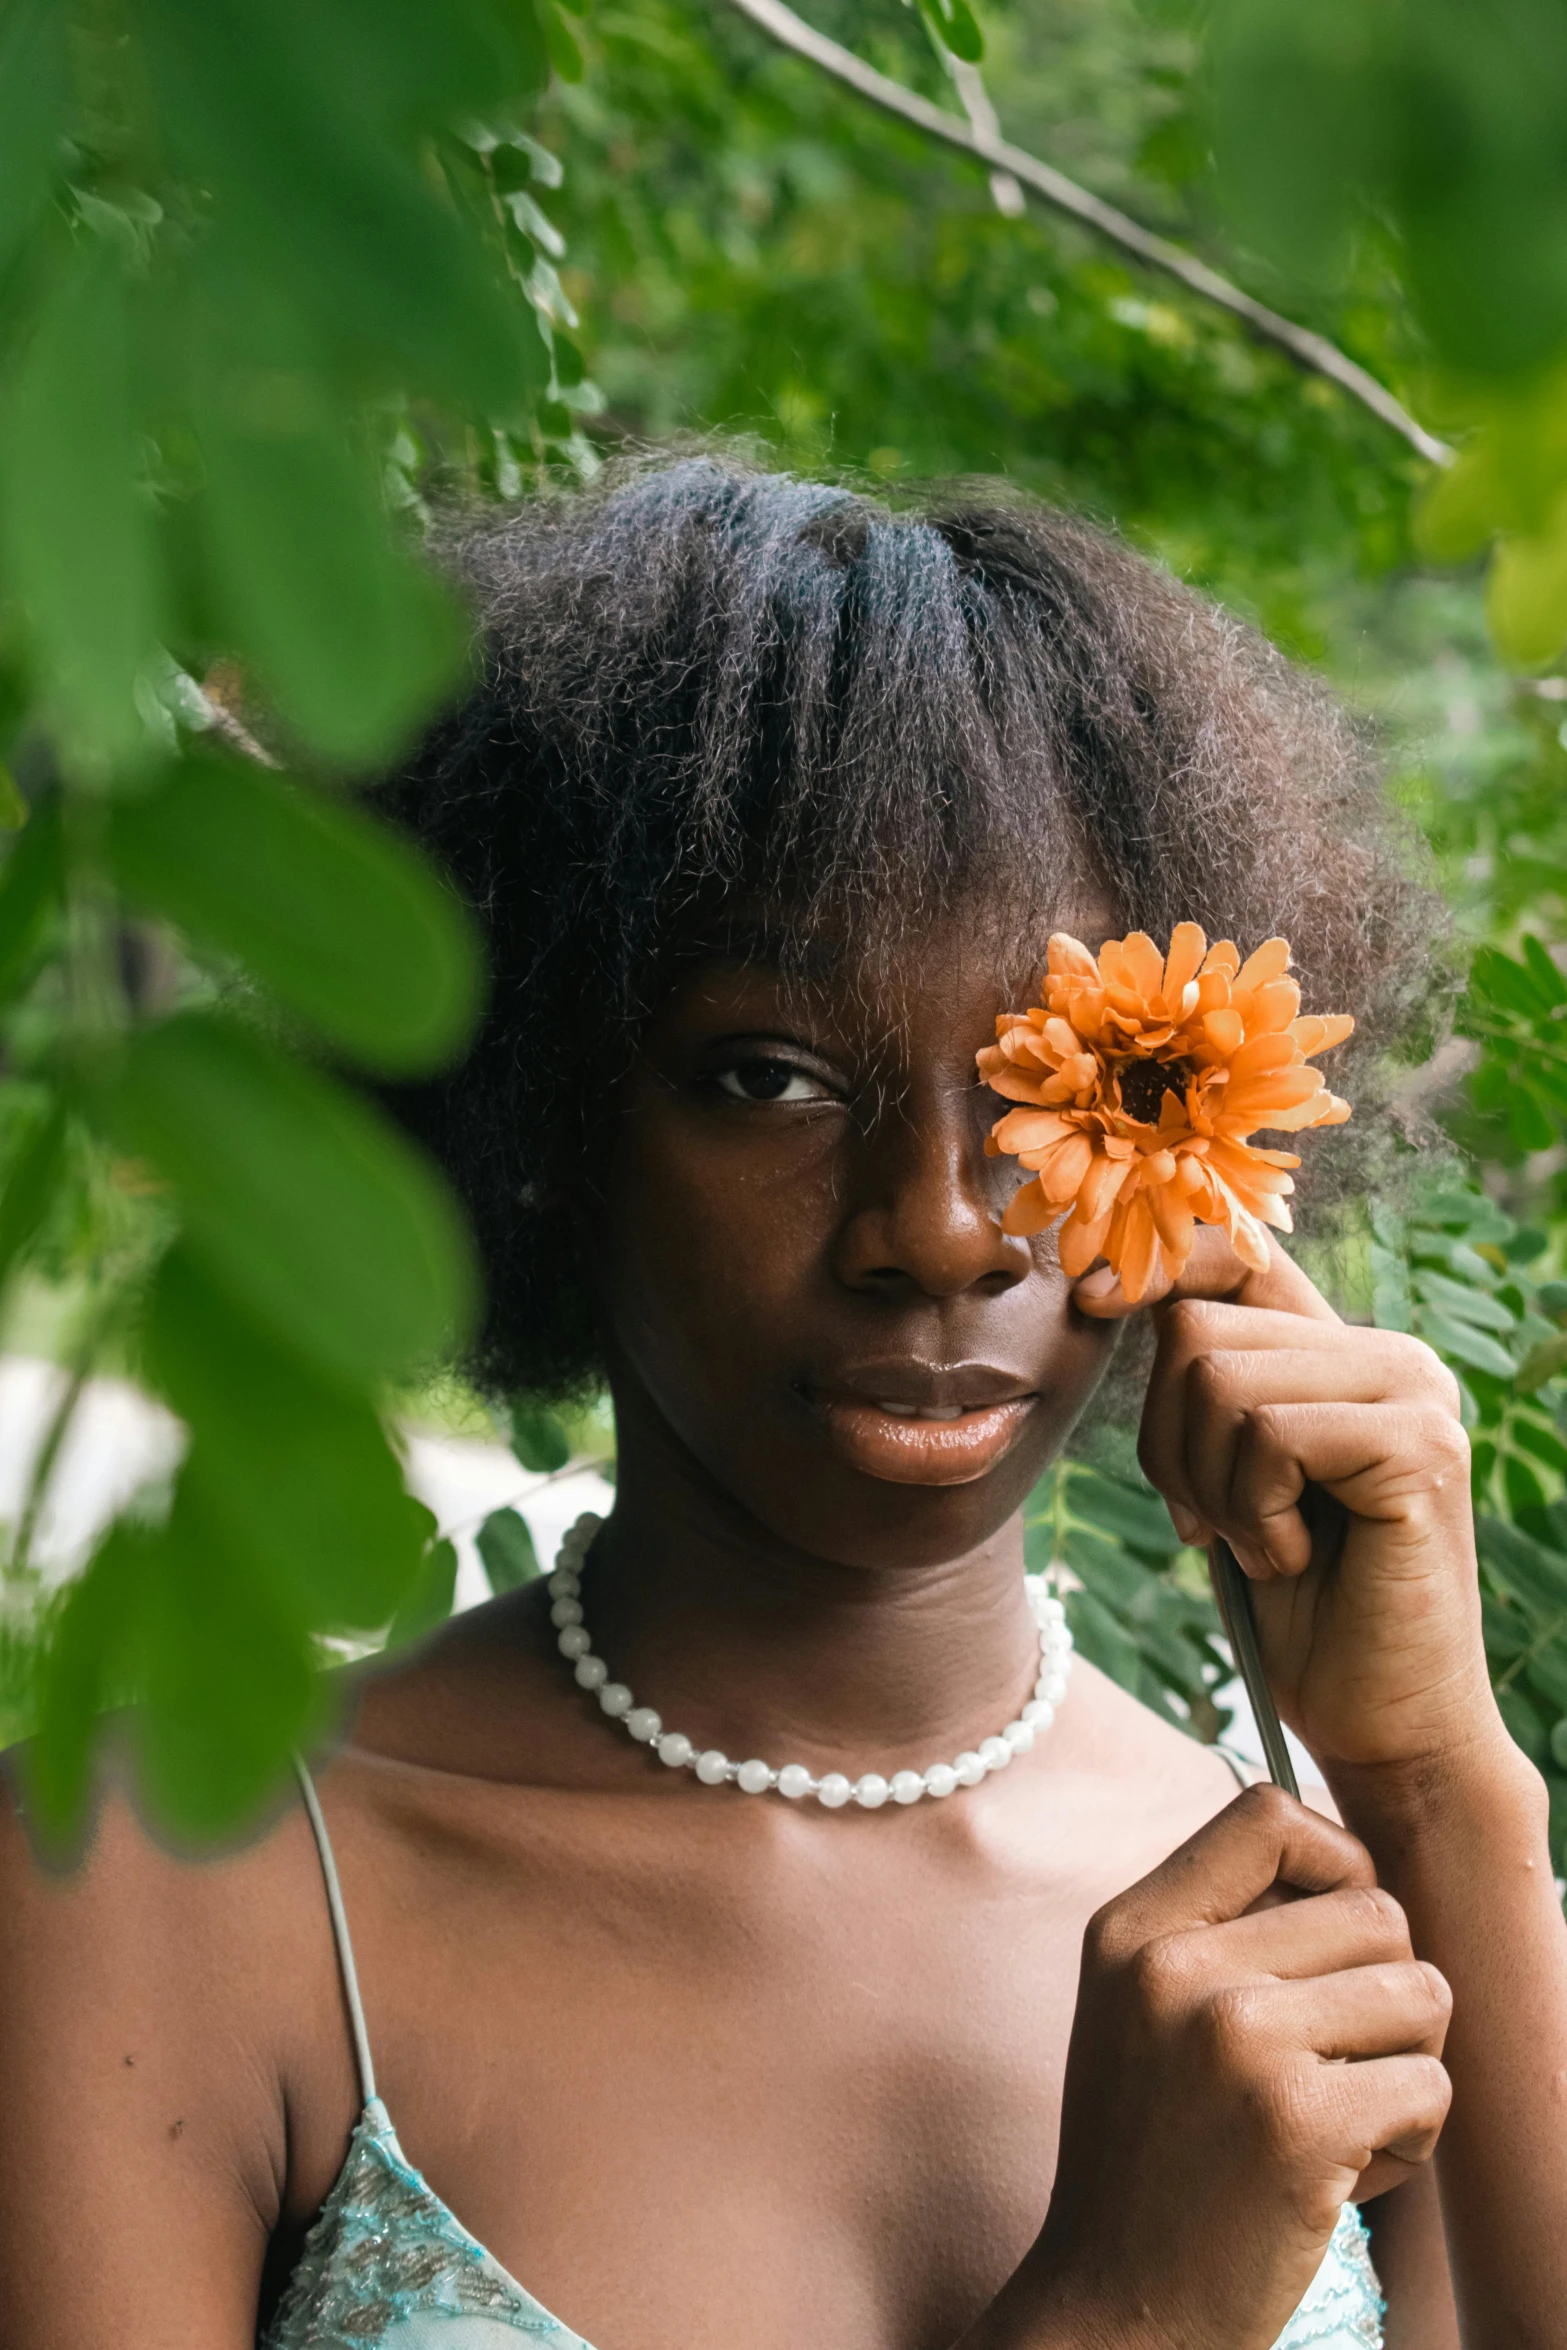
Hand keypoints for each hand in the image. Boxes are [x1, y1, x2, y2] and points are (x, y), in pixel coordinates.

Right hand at [991, 1791, 1450, 2349]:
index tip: (1334, 1932)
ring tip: (1338, 2120)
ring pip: (1420, 1992)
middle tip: (1333, 2065)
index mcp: (1133, 1930)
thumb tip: (1348, 1864)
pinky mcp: (1298, 2121)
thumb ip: (1216, 1928)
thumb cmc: (1148, 2158)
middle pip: (1375, 1910)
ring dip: (1405, 2066)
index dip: (1336, 1859)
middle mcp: (1176, 1967)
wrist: (1115, 2307)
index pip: (1267, 1813)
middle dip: (1385, 1991)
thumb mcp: (1137, 2011)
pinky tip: (1343, 2177)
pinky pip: (1430, 2086)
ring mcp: (1235, 2039)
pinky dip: (1411, 2140)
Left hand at [1075, 1227, 1500, 1774]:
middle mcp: (1392, 1354)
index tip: (1091, 1299)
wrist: (1380, 1723)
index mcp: (1346, 1353)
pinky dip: (1254, 1512)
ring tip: (1265, 1545)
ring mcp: (1416, 1393)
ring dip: (1212, 1487)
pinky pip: (1270, 1435)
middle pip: (1197, 1331)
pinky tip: (1296, 1559)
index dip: (1158, 1265)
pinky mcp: (1422, 1446)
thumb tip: (1108, 1289)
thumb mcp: (1228, 1479)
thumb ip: (1203, 1387)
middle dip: (1171, 1444)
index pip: (1238, 1259)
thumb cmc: (1297, 1609)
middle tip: (1219, 1525)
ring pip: (1222, 1381)